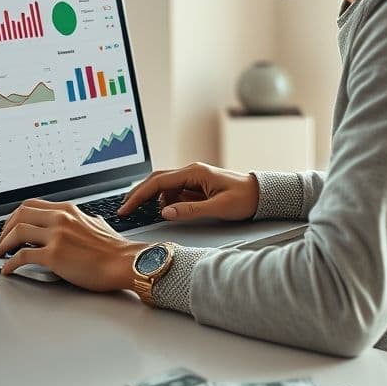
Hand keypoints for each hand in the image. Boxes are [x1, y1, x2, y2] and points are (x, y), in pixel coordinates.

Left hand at [0, 200, 145, 288]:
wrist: (125, 262)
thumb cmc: (115, 249)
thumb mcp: (99, 225)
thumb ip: (89, 221)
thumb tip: (90, 221)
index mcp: (68, 210)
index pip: (31, 205)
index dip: (15, 216)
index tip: (11, 227)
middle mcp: (60, 218)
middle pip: (19, 214)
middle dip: (5, 228)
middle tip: (2, 241)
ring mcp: (57, 235)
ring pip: (17, 232)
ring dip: (4, 243)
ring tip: (1, 254)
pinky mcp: (54, 255)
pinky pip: (22, 256)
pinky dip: (10, 263)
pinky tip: (8, 269)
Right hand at [117, 162, 258, 221]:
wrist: (262, 195)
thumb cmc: (245, 198)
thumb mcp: (218, 207)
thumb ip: (190, 210)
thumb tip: (165, 212)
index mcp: (194, 172)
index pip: (158, 182)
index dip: (139, 196)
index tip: (126, 208)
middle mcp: (191, 172)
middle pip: (156, 180)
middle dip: (138, 195)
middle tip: (124, 210)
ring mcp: (193, 179)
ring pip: (164, 187)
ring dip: (152, 200)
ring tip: (141, 213)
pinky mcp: (196, 187)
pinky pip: (174, 193)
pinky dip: (165, 202)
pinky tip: (164, 212)